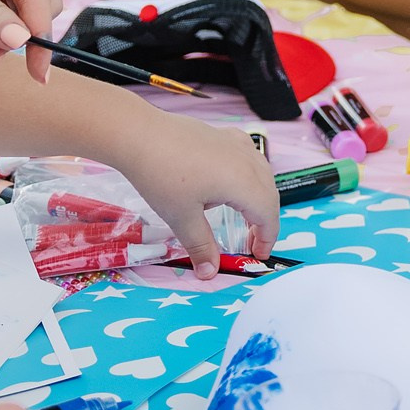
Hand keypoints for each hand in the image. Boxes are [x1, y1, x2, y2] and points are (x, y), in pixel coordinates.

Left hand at [102, 109, 279, 278]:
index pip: (268, 215)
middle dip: (264, 221)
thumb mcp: (181, 218)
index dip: (267, 238)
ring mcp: (237, 144)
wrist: (140, 135)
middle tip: (250, 242)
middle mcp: (248, 161)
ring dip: (259, 198)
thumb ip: (201, 246)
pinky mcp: (225, 136)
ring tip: (243, 215)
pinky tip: (231, 180)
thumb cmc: (162, 176)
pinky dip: (250, 176)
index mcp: (244, 183)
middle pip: (269, 195)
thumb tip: (209, 273)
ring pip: (262, 174)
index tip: (258, 255)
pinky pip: (249, 158)